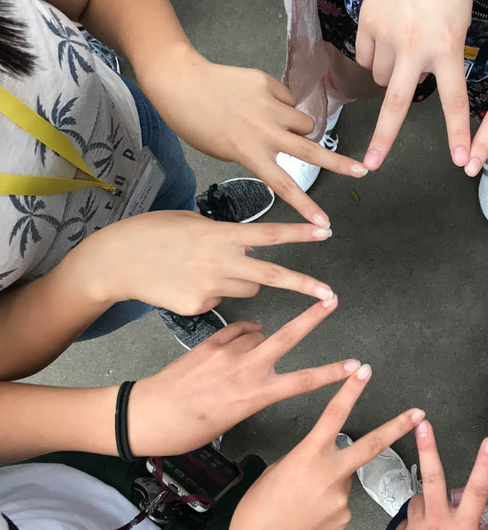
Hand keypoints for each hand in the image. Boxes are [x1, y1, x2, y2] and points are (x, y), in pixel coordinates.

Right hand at [74, 210, 334, 314]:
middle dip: (304, 286)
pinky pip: (221, 301)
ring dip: (246, 282)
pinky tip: (190, 284)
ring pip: (248, 290)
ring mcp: (210, 288)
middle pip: (272, 277)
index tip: (325, 232)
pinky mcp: (199, 307)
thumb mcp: (191, 221)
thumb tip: (246, 244)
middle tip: (330, 295)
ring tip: (213, 269)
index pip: (269, 234)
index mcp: (220, 234)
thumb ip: (222, 234)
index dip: (300, 233)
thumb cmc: (153, 233)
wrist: (117, 263)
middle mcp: (220, 262)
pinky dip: (215, 293)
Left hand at [127, 297, 354, 454]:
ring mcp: (225, 352)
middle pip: (287, 337)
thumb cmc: (187, 429)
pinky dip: (244, 332)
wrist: (146, 416)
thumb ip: (250, 393)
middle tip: (332, 300)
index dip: (331, 373)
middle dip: (312, 318)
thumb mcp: (228, 420)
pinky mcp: (208, 343)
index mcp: (253, 395)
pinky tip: (244, 335)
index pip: (302, 381)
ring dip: (263, 338)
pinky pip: (236, 330)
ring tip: (254, 352)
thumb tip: (262, 373)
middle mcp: (244, 369)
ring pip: (258, 334)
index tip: (354, 365)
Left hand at [143, 50, 368, 226]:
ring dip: (299, 129)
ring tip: (276, 126)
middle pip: (311, 151)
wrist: (182, 83)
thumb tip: (284, 142)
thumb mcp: (225, 150)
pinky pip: (288, 100)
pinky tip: (259, 102)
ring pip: (304, 122)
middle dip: (340, 164)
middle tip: (363, 171)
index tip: (324, 223)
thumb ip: (257, 151)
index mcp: (249, 153)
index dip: (307, 207)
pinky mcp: (269, 84)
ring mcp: (269, 105)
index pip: (285, 186)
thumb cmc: (197, 123)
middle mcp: (264, 131)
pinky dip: (281, 105)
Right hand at [224, 365, 425, 529]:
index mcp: (308, 456)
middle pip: (372, 445)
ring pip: (343, 479)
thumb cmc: (256, 515)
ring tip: (300, 504)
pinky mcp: (346, 519)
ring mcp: (342, 499)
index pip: (334, 415)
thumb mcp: (275, 472)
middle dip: (397, 427)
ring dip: (330, 483)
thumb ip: (303, 459)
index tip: (365, 371)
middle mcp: (330, 474)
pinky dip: (327, 505)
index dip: (351, 391)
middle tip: (418, 413)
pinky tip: (308, 519)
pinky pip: (340, 503)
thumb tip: (319, 458)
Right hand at [358, 0, 472, 169]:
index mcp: (447, 44)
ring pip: (382, 78)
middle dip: (384, 139)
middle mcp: (414, 46)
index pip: (455, 99)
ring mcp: (385, 36)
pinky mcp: (365, 25)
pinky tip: (387, 31)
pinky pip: (367, 57)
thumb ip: (446, 49)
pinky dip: (375, 54)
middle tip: (372, 164)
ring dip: (391, 74)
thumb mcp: (461, 13)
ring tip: (404, 44)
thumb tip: (425, 75)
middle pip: (397, 104)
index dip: (458, 133)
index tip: (461, 161)